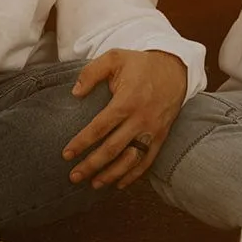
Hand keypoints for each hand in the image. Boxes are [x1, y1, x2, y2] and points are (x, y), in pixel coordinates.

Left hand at [62, 49, 187, 189]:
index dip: (82, 142)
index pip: (100, 127)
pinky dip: (133, 175)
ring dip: (111, 174)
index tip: (66, 154)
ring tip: (94, 184)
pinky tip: (119, 183)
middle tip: (74, 176)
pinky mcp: (161, 136)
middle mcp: (140, 118)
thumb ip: (91, 72)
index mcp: (127, 100)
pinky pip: (147, 160)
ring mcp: (152, 130)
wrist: (175, 69)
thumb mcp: (114, 58)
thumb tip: (75, 93)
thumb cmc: (140, 64)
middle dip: (92, 165)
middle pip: (113, 148)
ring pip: (130, 159)